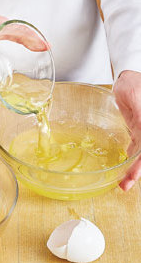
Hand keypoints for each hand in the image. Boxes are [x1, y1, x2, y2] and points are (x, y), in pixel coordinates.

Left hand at [114, 70, 140, 190]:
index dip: (139, 165)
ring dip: (134, 169)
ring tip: (124, 184)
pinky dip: (131, 159)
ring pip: (140, 155)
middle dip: (137, 171)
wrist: (129, 76)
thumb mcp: (136, 98)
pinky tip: (125, 169)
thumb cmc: (135, 84)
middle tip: (125, 186)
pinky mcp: (138, 130)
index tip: (132, 176)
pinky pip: (136, 148)